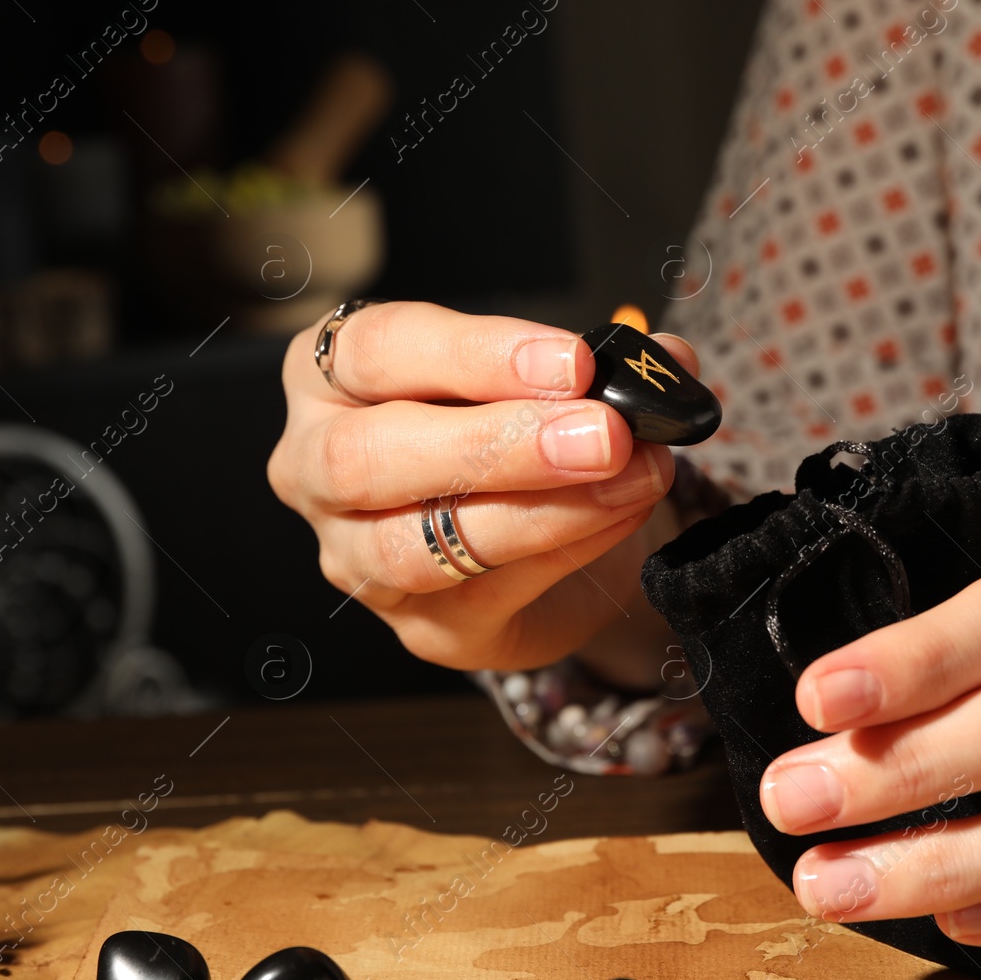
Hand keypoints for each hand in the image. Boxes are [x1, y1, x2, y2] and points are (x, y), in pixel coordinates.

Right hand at [268, 301, 699, 671]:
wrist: (539, 534)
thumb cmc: (511, 426)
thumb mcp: (540, 376)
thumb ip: (598, 363)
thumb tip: (666, 356)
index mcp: (328, 375)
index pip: (379, 351)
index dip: (477, 354)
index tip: (575, 360)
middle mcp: (314, 466)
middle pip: (368, 456)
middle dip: (496, 442)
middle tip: (603, 433)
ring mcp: (354, 557)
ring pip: (412, 546)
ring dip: (535, 511)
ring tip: (627, 478)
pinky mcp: (421, 628)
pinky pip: (483, 594)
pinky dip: (565, 550)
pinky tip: (624, 512)